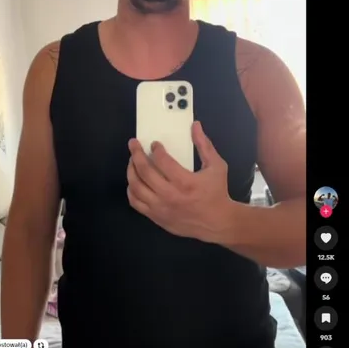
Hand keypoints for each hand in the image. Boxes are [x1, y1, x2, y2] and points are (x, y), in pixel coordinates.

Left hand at [126, 121, 230, 240]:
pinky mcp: (156, 217)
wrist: (218, 222)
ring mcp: (160, 208)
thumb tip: (195, 125)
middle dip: (136, 154)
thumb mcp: (216, 166)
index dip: (156, 149)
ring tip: (132, 161)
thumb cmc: (216, 193)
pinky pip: (136, 203)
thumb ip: (204, 145)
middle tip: (133, 144)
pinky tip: (134, 181)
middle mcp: (170, 196)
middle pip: (144, 171)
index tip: (154, 144)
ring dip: (131, 171)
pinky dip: (131, 190)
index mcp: (185, 182)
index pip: (162, 161)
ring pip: (136, 187)